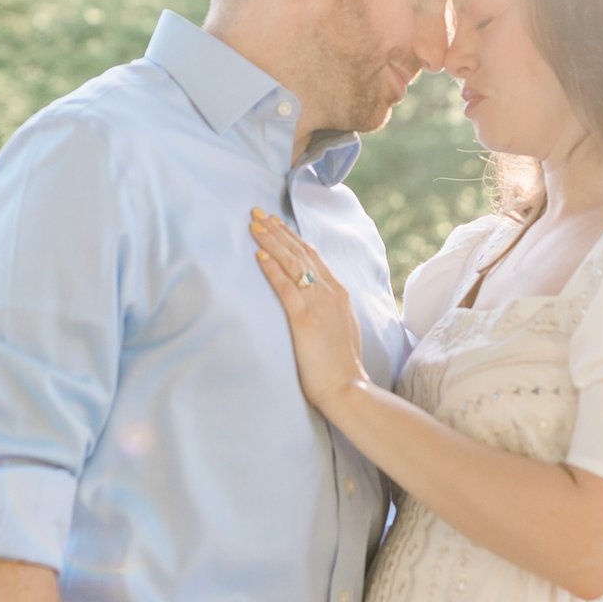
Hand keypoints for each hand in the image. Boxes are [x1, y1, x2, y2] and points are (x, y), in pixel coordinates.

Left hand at [250, 208, 369, 415]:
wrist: (348, 388)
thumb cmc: (341, 364)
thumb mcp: (341, 327)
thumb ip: (330, 308)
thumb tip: (317, 298)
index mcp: (339, 293)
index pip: (313, 256)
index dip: (292, 237)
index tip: (275, 222)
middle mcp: (331, 293)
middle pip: (301, 253)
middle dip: (278, 231)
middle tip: (257, 213)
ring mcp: (319, 305)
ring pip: (293, 264)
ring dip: (272, 242)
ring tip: (254, 226)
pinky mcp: (305, 321)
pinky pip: (286, 289)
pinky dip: (272, 270)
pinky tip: (258, 256)